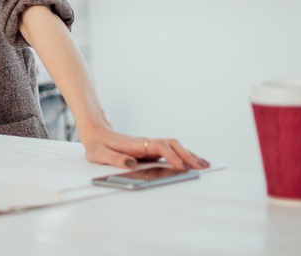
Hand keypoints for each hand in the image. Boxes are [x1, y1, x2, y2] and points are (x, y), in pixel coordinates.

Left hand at [79, 126, 209, 169]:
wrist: (95, 132)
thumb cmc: (96, 144)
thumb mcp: (99, 153)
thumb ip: (114, 158)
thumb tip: (131, 163)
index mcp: (134, 144)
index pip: (158, 146)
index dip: (170, 155)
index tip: (181, 166)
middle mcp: (145, 142)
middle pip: (171, 144)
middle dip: (186, 155)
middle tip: (200, 168)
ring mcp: (148, 144)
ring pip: (174, 146)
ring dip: (188, 154)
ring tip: (204, 165)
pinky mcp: (149, 148)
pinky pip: (170, 150)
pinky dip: (183, 155)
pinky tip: (192, 161)